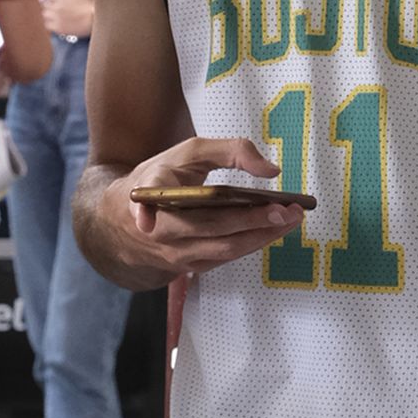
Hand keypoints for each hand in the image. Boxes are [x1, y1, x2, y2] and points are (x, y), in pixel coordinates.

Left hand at [42, 0, 94, 38]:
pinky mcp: (58, 27)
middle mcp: (55, 2)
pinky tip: (57, 22)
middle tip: (58, 8)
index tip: (57, 0)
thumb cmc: (92, 2)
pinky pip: (48, 25)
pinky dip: (51, 23)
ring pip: (45, 14)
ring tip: (57, 15)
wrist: (96, 17)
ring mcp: (55, 15)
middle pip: (45, 4)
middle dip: (51, 5)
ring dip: (50, 14)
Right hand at [119, 135, 305, 275]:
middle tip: (286, 210)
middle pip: (210, 229)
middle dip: (252, 221)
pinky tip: (273, 229)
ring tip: (291, 219)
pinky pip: (226, 256)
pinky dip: (253, 243)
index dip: (144, 215)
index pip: (144, 207)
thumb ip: (231, 151)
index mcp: (150, 195)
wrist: (126, 219)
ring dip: (261, 236)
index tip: (145, 222)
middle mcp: (160, 230)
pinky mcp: (189, 267)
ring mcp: (175, 253)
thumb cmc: (163, 179)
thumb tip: (269, 171)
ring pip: (223, 249)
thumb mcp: (189, 152)